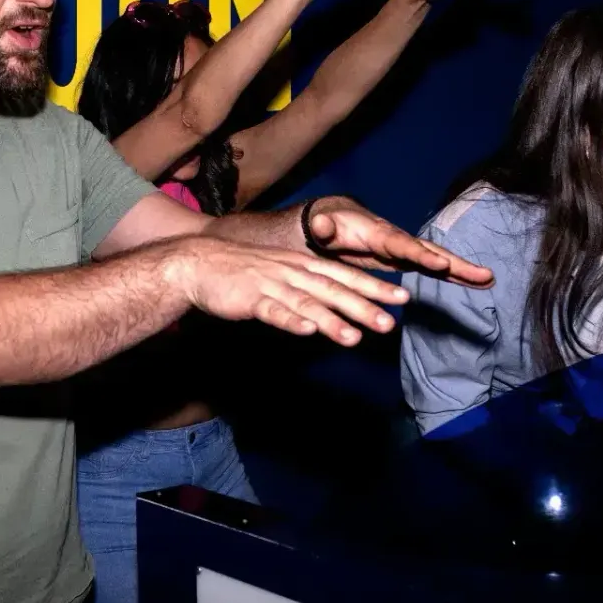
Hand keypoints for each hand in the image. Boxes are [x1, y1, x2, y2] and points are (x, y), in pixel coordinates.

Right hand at [172, 236, 412, 345]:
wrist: (199, 263)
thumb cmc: (243, 272)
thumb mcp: (282, 274)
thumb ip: (309, 289)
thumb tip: (337, 307)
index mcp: (303, 265)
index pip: (346, 276)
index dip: (375, 287)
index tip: (402, 298)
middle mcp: (293, 272)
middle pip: (334, 290)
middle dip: (364, 306)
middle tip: (391, 322)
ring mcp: (271, 284)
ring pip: (308, 303)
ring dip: (332, 321)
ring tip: (354, 338)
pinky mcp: (250, 298)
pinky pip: (273, 311)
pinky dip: (291, 321)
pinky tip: (307, 331)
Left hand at [308, 198, 494, 286]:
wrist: (332, 220)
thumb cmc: (325, 225)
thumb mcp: (319, 226)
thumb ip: (322, 228)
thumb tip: (321, 225)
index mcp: (377, 233)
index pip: (402, 245)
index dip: (421, 254)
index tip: (441, 263)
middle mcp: (397, 240)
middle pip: (430, 251)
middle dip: (455, 263)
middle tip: (484, 273)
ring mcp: (404, 250)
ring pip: (437, 260)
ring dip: (462, 271)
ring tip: (489, 280)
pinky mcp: (406, 260)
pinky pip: (433, 269)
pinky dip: (453, 275)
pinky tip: (476, 283)